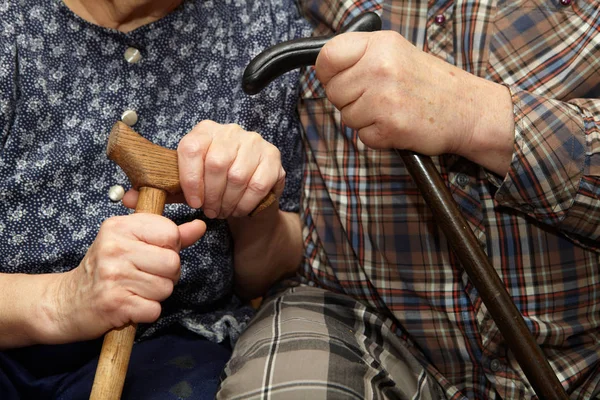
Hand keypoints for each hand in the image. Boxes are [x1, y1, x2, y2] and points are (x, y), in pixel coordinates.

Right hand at [46, 214, 204, 342]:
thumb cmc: (106, 269)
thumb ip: (169, 235)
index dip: (170, 248)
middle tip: (144, 276)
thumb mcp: (132, 243)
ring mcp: (113, 276)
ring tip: (135, 290)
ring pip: (166, 288)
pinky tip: (130, 304)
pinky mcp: (114, 303)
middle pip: (173, 263)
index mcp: (120, 226)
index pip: (171, 233)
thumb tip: (200, 226)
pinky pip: (154, 309)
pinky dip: (147, 312)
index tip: (152, 254)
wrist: (68, 301)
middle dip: (167, 275)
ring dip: (156, 295)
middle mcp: (115, 248)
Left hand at [176, 120, 284, 218]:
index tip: (194, 203)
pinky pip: (257, 185)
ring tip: (224, 211)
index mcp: (205, 130)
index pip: (191, 149)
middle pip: (216, 163)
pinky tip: (240, 209)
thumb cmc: (216, 183)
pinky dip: (246, 203)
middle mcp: (230, 131)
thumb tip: (142, 196)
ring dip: (229, 201)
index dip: (190, 181)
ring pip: (237, 176)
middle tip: (211, 211)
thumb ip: (172, 186)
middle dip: (212, 195)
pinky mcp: (272, 156)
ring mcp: (254, 141)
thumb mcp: (192, 181)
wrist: (248, 187)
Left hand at [315, 31, 512, 167]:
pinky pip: (362, 137)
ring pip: (346, 116)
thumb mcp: (396, 53)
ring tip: (390, 110)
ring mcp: (385, 98)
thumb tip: (326, 69)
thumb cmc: (430, 84)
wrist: (468, 110)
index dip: (328, 73)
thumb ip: (362, 56)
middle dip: (349, 100)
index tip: (338, 79)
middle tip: (376, 98)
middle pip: (334, 92)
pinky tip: (396, 124)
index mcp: (380, 45)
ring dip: (364, 120)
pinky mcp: (390, 127)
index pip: (328, 56)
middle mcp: (381, 67)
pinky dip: (377, 136)